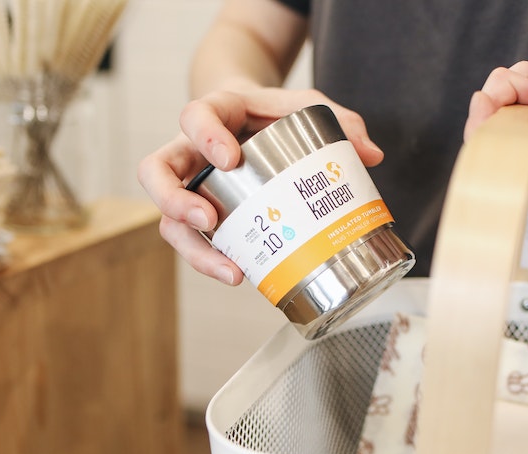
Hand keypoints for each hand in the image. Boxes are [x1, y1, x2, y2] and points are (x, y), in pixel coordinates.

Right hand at [138, 87, 383, 284]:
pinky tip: (240, 274)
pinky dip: (212, 260)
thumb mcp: (306, 105)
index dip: (205, 136)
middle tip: (207, 218)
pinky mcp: (201, 214)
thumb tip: (371, 155)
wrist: (253, 115)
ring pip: (168, 218)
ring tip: (228, 268)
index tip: (230, 158)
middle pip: (156, 172)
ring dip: (192, 248)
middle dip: (175, 199)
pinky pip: (191, 240)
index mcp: (215, 114)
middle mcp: (190, 151)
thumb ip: (339, 121)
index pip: (195, 116)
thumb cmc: (274, 113)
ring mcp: (191, 186)